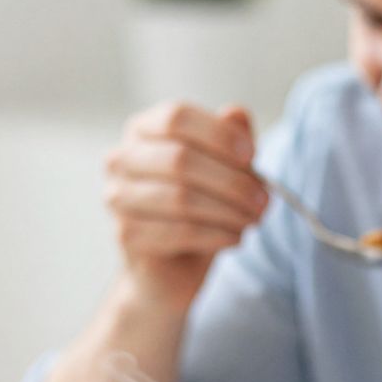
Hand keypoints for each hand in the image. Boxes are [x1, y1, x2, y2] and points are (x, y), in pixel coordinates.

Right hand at [103, 102, 268, 312]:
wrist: (171, 267)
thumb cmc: (197, 209)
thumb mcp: (221, 169)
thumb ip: (228, 139)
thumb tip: (236, 113)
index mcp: (143, 130)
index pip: (176, 117)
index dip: (217, 133)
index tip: (251, 155)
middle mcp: (122, 159)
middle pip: (180, 159)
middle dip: (231, 181)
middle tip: (263, 199)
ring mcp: (118, 198)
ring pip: (181, 198)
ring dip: (228, 211)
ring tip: (252, 220)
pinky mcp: (127, 235)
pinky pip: (179, 232)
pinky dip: (217, 235)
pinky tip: (236, 238)